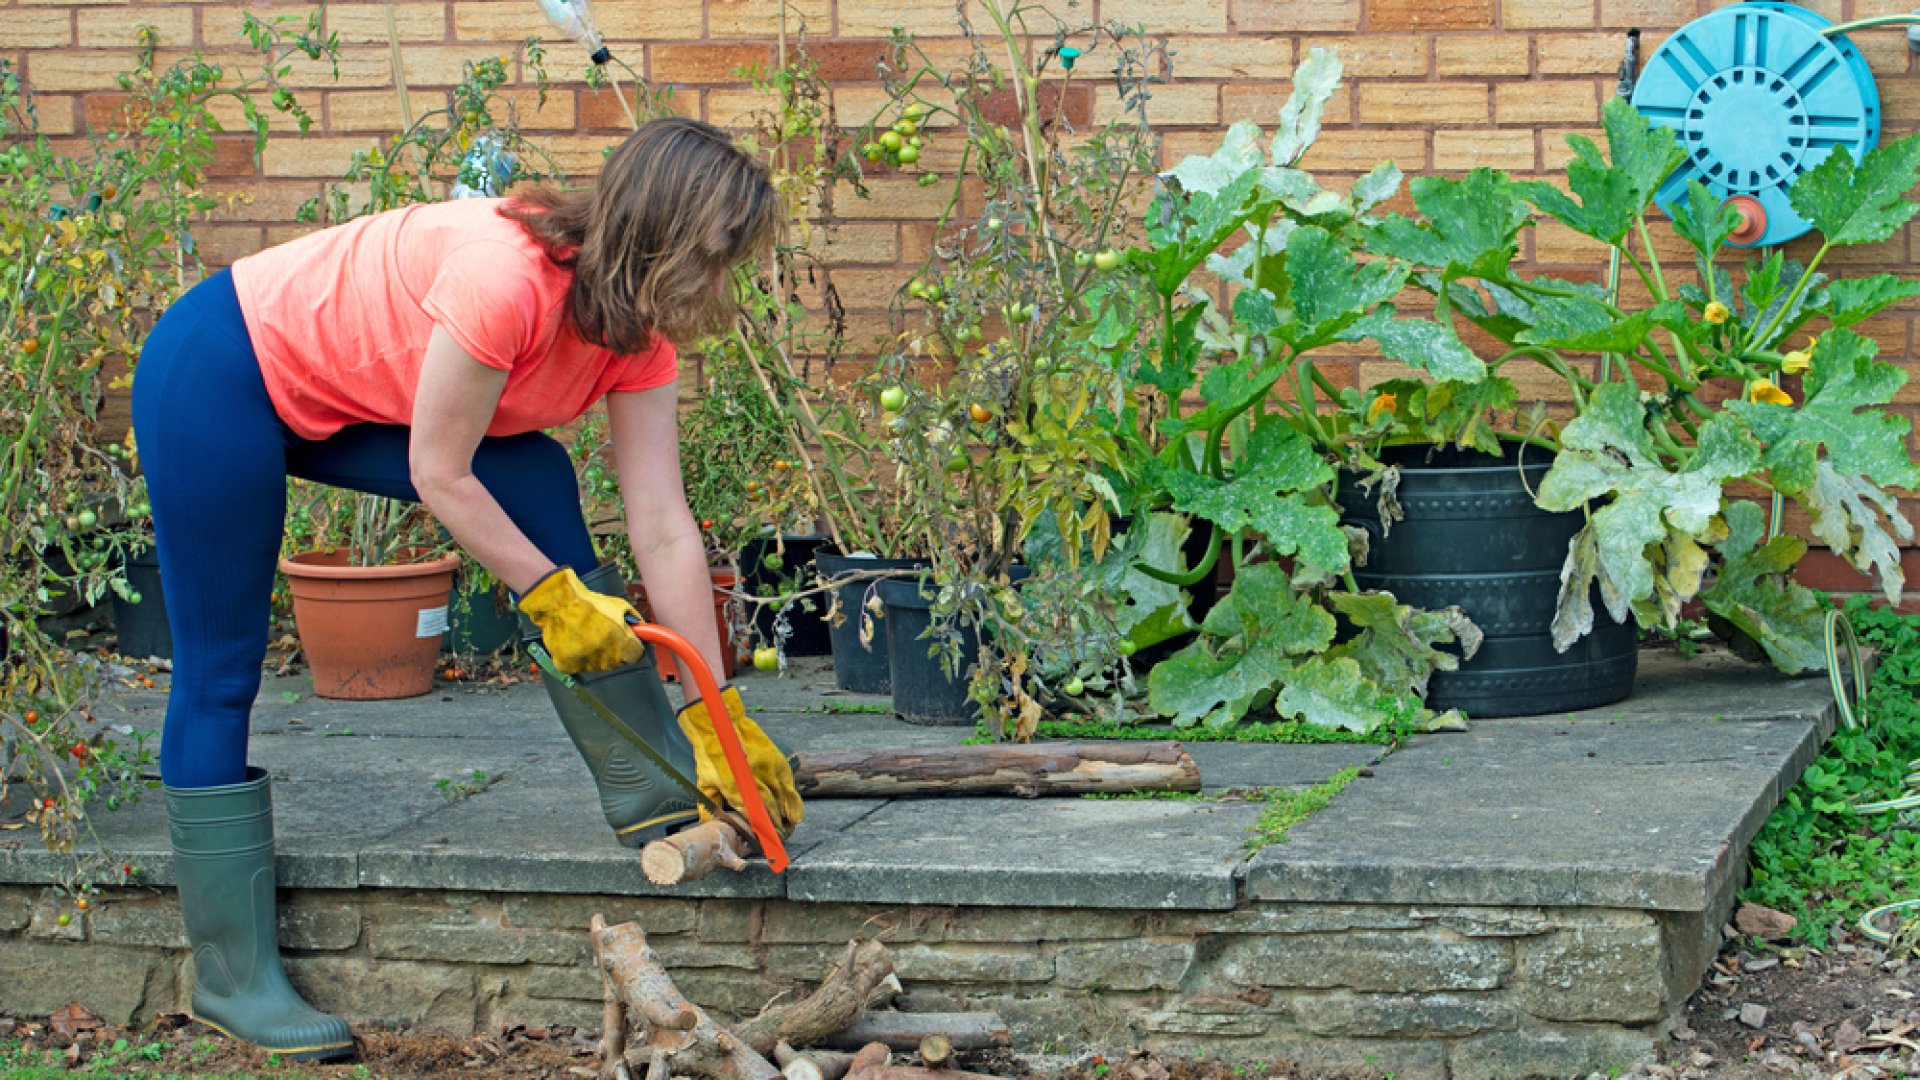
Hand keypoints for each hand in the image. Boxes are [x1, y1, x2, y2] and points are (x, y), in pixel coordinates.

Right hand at [517, 567, 646, 673]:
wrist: (560, 604)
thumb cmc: (590, 603)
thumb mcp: (620, 606)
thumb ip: (635, 620)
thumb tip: (643, 629)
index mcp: (622, 645)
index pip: (635, 655)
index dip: (632, 645)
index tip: (627, 640)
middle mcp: (607, 660)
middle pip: (617, 661)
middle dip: (614, 649)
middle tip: (602, 633)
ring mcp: (587, 665)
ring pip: (597, 664)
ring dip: (595, 654)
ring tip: (585, 635)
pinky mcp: (568, 666)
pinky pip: (577, 664)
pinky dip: (576, 656)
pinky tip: (573, 641)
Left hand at [676, 686, 803, 834]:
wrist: (721, 724)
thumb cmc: (710, 754)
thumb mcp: (703, 781)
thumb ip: (708, 806)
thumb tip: (707, 826)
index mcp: (734, 787)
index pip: (753, 815)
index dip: (762, 830)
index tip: (767, 841)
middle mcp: (754, 779)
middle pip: (771, 808)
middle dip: (777, 826)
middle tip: (780, 837)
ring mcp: (767, 768)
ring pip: (783, 797)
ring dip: (788, 815)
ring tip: (790, 826)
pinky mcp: (775, 759)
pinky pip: (789, 782)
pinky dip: (793, 798)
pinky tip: (795, 811)